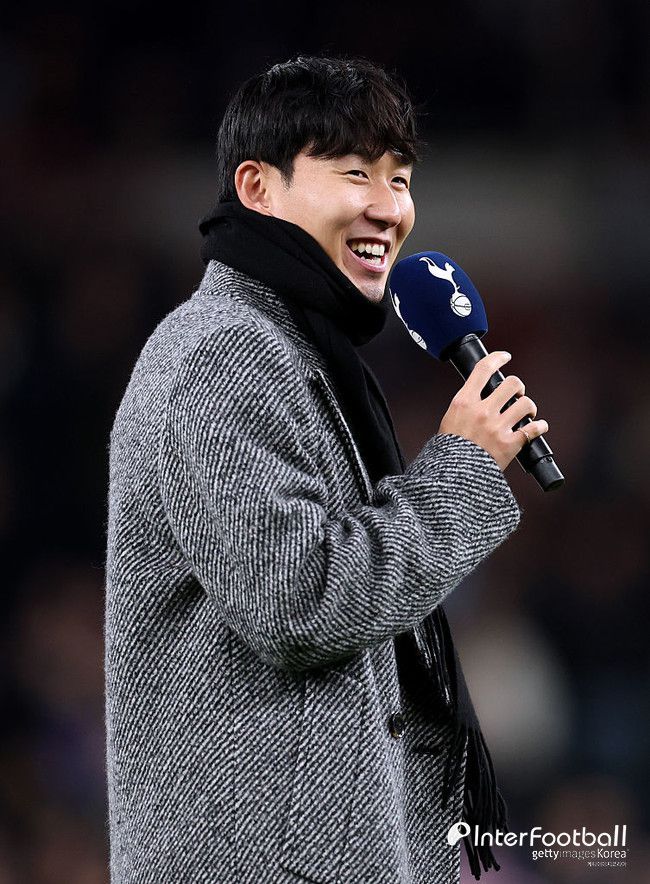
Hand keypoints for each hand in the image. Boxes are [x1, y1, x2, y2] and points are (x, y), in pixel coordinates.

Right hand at [437, 351, 549, 471]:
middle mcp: (482, 411)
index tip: (505, 357)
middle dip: (518, 388)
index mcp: (464, 402)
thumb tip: (481, 396)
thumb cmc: (447, 451)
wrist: (451, 477)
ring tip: (527, 414)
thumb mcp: (449, 420)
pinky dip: (539, 427)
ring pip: (526, 404)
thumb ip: (466, 406)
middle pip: (512, 384)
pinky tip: (538, 427)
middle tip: (517, 395)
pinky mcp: (510, 444)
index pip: (483, 369)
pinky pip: (534, 429)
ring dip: (529, 408)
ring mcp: (497, 427)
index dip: (497, 358)